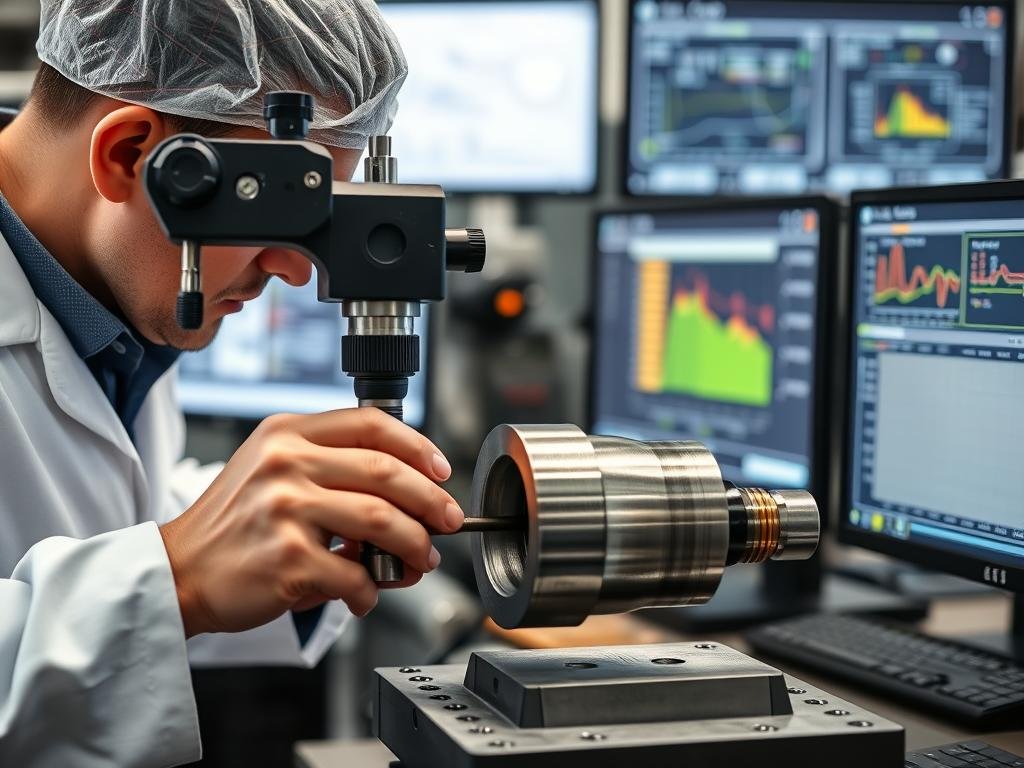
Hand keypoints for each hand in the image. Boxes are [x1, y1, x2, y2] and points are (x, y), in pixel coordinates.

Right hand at [158, 408, 462, 636]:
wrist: (179, 570)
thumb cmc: (233, 523)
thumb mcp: (272, 469)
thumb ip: (332, 467)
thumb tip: (409, 493)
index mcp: (287, 434)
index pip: (371, 424)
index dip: (418, 447)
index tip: (440, 470)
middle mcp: (286, 463)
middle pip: (387, 472)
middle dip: (431, 501)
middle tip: (448, 521)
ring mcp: (286, 510)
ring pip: (382, 521)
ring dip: (415, 545)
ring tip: (421, 560)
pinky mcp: (288, 558)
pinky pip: (354, 574)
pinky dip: (370, 591)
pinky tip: (364, 595)